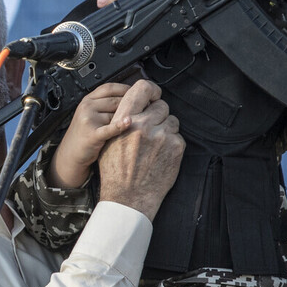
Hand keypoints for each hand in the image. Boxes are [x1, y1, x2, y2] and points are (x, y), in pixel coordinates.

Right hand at [49, 83, 137, 188]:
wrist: (70, 155)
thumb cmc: (85, 135)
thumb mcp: (90, 114)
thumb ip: (105, 105)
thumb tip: (131, 98)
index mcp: (88, 100)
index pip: (110, 88)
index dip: (127, 89)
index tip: (140, 94)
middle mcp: (87, 107)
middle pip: (116, 101)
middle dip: (132, 106)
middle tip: (146, 111)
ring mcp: (89, 120)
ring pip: (116, 115)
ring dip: (127, 119)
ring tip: (140, 124)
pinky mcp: (92, 135)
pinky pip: (109, 128)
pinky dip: (120, 125)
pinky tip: (129, 123)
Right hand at [98, 80, 184, 221]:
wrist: (128, 198)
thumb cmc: (115, 173)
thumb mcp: (109, 141)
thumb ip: (122, 119)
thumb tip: (134, 104)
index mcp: (125, 120)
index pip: (142, 88)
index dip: (151, 90)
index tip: (153, 95)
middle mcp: (144, 125)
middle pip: (161, 105)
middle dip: (158, 115)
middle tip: (151, 131)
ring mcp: (162, 135)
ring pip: (172, 120)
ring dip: (166, 130)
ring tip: (155, 146)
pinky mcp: (176, 147)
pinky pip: (178, 136)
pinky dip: (172, 144)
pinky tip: (161, 156)